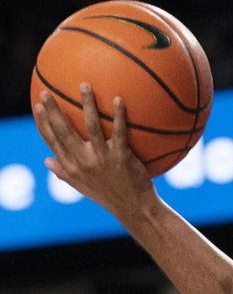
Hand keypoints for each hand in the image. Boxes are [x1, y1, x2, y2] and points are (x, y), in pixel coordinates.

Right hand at [34, 84, 156, 221]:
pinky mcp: (121, 158)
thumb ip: (64, 173)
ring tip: (85, 85)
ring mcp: (102, 159)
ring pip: (91, 126)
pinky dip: (119, 115)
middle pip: (63, 131)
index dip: (43, 123)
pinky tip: (118, 99)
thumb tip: (46, 161)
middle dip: (53, 110)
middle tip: (46, 91)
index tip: (38, 106)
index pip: (52, 141)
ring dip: (87, 104)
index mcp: (72, 167)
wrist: (134, 208)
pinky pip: (119, 132)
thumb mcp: (82, 187)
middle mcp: (83, 162)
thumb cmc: (109, 195)